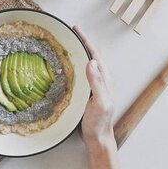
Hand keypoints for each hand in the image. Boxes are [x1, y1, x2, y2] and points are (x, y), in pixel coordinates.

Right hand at [73, 26, 115, 154]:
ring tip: (64, 44)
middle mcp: (99, 79)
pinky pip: (78, 73)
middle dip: (79, 43)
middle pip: (89, 55)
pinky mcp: (85, 92)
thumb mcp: (100, 101)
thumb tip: (90, 61)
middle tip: (67, 33)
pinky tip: (63, 66)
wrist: (97, 139)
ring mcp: (92, 86)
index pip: (94, 53)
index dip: (85, 40)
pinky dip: (71, 65)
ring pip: (83, 64)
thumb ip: (97, 82)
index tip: (76, 29)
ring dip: (75, 53)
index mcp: (104, 78)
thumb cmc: (99, 122)